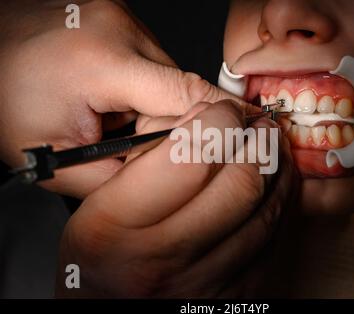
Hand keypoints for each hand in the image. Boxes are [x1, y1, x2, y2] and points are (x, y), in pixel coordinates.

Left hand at [0, 0, 247, 197]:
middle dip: (166, 124)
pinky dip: (140, 86)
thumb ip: (120, 177)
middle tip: (126, 140)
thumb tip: (167, 174)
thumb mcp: (57, 158)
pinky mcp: (117, 17)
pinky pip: (150, 61)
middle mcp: (117, 27)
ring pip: (167, 75)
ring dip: (151, 104)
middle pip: (180, 87)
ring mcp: (118, 16)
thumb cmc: (5, 99)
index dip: (224, 118)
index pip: (187, 93)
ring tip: (108, 116)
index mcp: (101, 60)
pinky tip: (108, 97)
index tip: (250, 132)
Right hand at [55, 100, 297, 297]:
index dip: (219, 121)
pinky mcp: (238, 295)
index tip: (223, 111)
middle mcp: (163, 262)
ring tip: (269, 146)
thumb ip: (148, 155)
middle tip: (256, 125)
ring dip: (278, 165)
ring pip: (268, 208)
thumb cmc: (106, 253)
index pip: (190, 157)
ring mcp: (206, 284)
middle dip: (258, 140)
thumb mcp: (101, 200)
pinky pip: (278, 235)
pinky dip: (282, 199)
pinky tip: (273, 181)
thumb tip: (208, 116)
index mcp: (115, 228)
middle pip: (241, 182)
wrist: (122, 310)